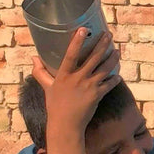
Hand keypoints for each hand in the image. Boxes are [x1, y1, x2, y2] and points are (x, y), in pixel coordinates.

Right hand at [35, 29, 120, 153]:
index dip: (77, 41)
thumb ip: (40, 72)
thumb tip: (34, 58)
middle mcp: (78, 78)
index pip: (71, 54)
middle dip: (102, 45)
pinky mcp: (98, 95)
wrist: (66, 124)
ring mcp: (89, 86)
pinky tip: (119, 74)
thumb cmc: (55, 105)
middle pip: (93, 58)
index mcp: (64, 75)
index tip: (83, 29)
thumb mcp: (47, 87)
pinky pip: (109, 84)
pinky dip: (115, 79)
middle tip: (109, 35)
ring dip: (112, 59)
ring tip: (117, 50)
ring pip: (105, 69)